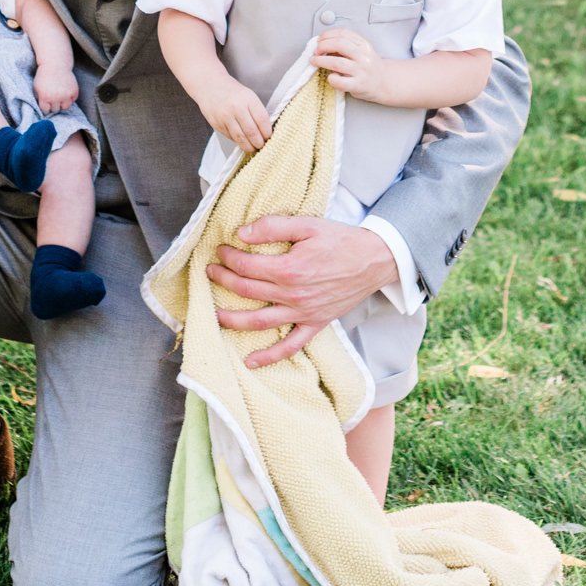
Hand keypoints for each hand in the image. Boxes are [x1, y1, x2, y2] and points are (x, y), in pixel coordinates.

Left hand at [33, 61, 78, 113]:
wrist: (55, 64)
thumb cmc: (44, 76)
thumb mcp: (36, 88)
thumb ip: (39, 99)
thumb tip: (44, 110)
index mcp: (45, 97)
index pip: (46, 110)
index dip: (45, 106)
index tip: (46, 101)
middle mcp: (56, 98)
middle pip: (55, 109)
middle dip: (53, 104)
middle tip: (53, 96)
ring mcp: (66, 94)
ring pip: (66, 107)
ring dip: (62, 103)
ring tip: (60, 96)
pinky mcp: (74, 90)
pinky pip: (73, 100)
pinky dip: (70, 97)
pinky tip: (66, 90)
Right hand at [202, 77, 272, 155]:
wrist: (209, 85)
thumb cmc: (231, 91)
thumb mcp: (248, 95)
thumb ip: (256, 111)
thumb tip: (264, 130)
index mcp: (248, 98)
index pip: (262, 120)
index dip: (267, 132)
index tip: (269, 136)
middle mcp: (236, 108)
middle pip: (252, 132)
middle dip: (259, 143)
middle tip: (262, 145)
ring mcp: (225, 117)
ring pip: (241, 138)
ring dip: (249, 146)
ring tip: (253, 147)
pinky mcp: (217, 124)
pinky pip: (231, 137)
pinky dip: (238, 141)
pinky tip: (242, 140)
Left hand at [208, 217, 398, 366]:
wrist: (374, 260)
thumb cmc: (341, 240)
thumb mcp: (307, 224)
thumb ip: (273, 226)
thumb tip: (242, 233)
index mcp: (289, 268)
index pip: (246, 266)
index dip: (228, 258)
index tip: (220, 251)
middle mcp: (292, 295)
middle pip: (246, 292)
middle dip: (223, 281)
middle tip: (211, 273)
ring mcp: (303, 313)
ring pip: (258, 322)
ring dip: (231, 320)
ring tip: (213, 314)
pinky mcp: (315, 324)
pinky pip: (290, 346)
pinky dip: (270, 357)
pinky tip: (250, 361)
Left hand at [313, 29, 389, 100]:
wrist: (384, 82)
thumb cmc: (368, 66)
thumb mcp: (362, 50)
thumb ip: (346, 45)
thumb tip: (322, 42)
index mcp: (364, 45)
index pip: (343, 33)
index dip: (327, 35)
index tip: (319, 39)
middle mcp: (364, 56)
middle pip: (339, 44)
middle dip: (322, 46)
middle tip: (316, 51)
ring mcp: (361, 71)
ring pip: (336, 62)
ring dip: (320, 61)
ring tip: (315, 61)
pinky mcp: (358, 85)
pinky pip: (340, 82)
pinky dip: (331, 78)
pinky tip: (330, 77)